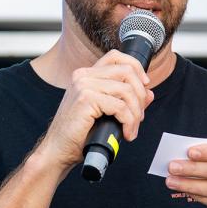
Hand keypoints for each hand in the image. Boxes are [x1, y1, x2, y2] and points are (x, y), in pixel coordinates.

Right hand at [36, 50, 153, 170]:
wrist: (58, 150)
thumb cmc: (78, 134)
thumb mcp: (105, 113)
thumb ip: (125, 100)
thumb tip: (148, 93)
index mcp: (86, 75)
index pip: (116, 57)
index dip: (136, 67)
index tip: (145, 85)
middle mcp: (83, 76)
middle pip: (126, 72)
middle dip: (140, 95)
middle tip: (139, 116)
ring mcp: (84, 86)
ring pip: (127, 91)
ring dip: (135, 113)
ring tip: (132, 128)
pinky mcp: (86, 99)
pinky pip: (120, 107)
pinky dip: (129, 122)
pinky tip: (126, 133)